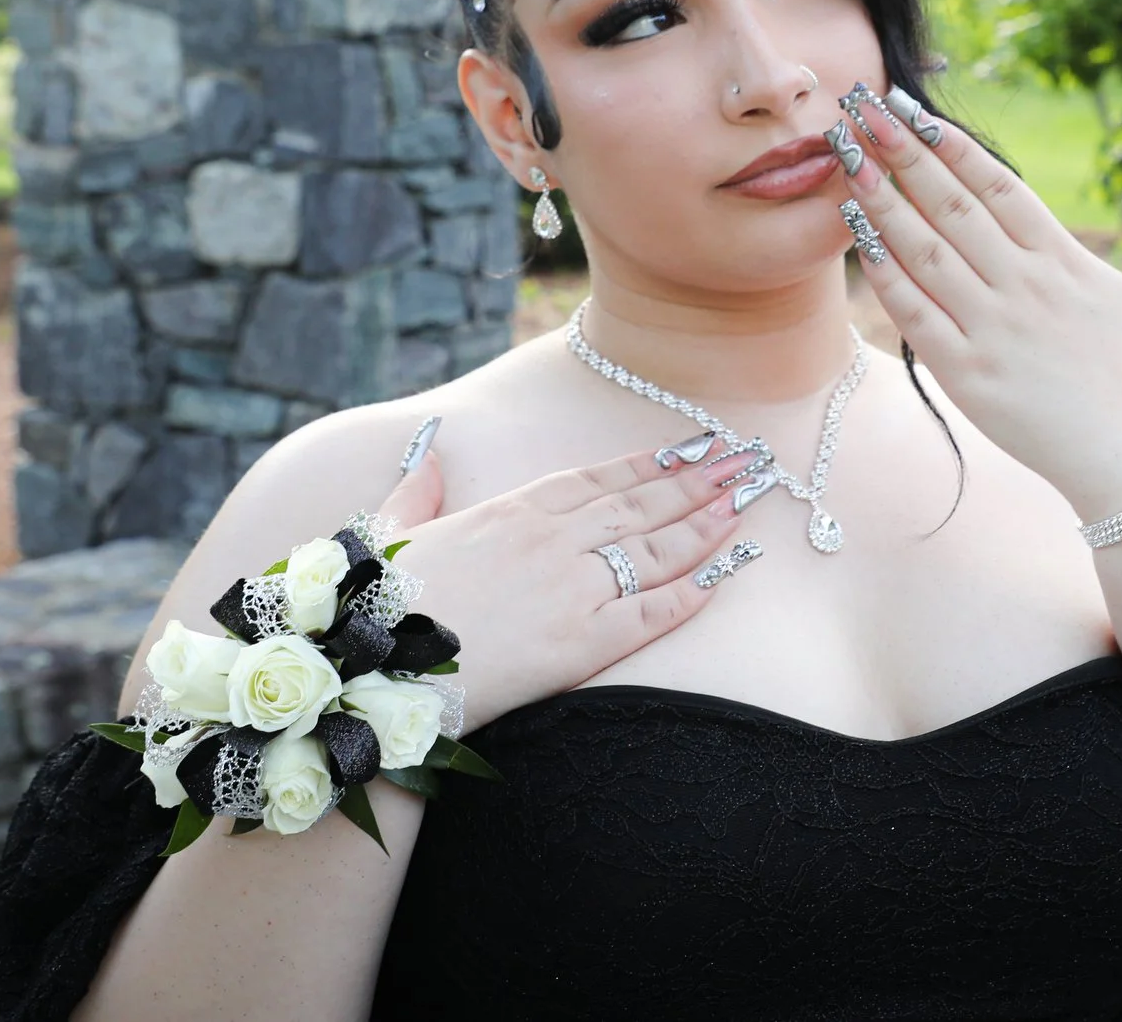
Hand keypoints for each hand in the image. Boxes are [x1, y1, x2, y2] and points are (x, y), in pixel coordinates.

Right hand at [363, 426, 769, 731]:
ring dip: (706, 525)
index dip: (651, 463)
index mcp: (512, 509)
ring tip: (745, 504)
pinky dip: (692, 592)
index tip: (691, 448)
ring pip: (655, 549)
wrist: (374, 674)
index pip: (599, 478)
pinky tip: (723, 575)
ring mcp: (570, 589)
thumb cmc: (377, 608)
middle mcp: (551, 539)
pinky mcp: (581, 643)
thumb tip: (427, 453)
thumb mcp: (391, 532)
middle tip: (746, 461)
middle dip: (698, 482)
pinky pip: (650, 613)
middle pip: (641, 504)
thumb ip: (418, 492)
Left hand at [828, 82, 1121, 524]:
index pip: (1000, 187)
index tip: (915, 110)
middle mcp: (1026, 286)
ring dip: (881, 200)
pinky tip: (858, 236)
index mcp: (1065, 262)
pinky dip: (883, 273)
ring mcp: (994, 329)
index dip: (955, 145)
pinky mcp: (969, 374)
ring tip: (846, 159)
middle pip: (951, 205)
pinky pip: (914, 313)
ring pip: (923, 250)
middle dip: (901, 152)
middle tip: (860, 109)